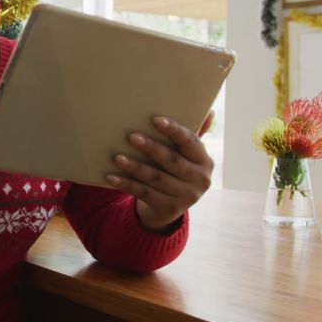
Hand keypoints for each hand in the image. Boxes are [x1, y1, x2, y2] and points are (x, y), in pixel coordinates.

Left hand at [105, 111, 214, 231]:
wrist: (169, 206)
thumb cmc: (174, 170)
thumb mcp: (185, 155)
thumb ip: (189, 136)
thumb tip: (210, 112)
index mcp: (204, 161)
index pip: (190, 142)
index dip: (174, 131)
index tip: (155, 120)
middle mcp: (200, 180)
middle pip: (172, 161)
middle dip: (152, 148)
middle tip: (132, 136)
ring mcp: (186, 197)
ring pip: (156, 178)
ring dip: (135, 167)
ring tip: (118, 157)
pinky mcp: (169, 209)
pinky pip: (144, 193)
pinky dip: (127, 184)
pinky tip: (111, 176)